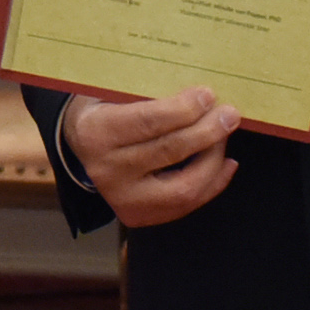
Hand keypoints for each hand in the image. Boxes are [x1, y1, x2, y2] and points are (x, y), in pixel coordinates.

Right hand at [63, 89, 237, 225]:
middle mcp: (106, 170)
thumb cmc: (107, 109)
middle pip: (169, 152)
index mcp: (96, 133)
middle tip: (229, 115)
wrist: (81, 144)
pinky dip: (211, 183)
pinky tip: (225, 163)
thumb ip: (152, 96)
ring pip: (183, 187)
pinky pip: (184, 204)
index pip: (148, 122)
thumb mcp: (116, 93)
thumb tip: (203, 97)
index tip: (208, 95)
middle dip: (207, 132)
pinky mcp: (137, 216)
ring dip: (213, 161)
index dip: (183, 109)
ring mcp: (121, 199)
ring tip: (225, 136)